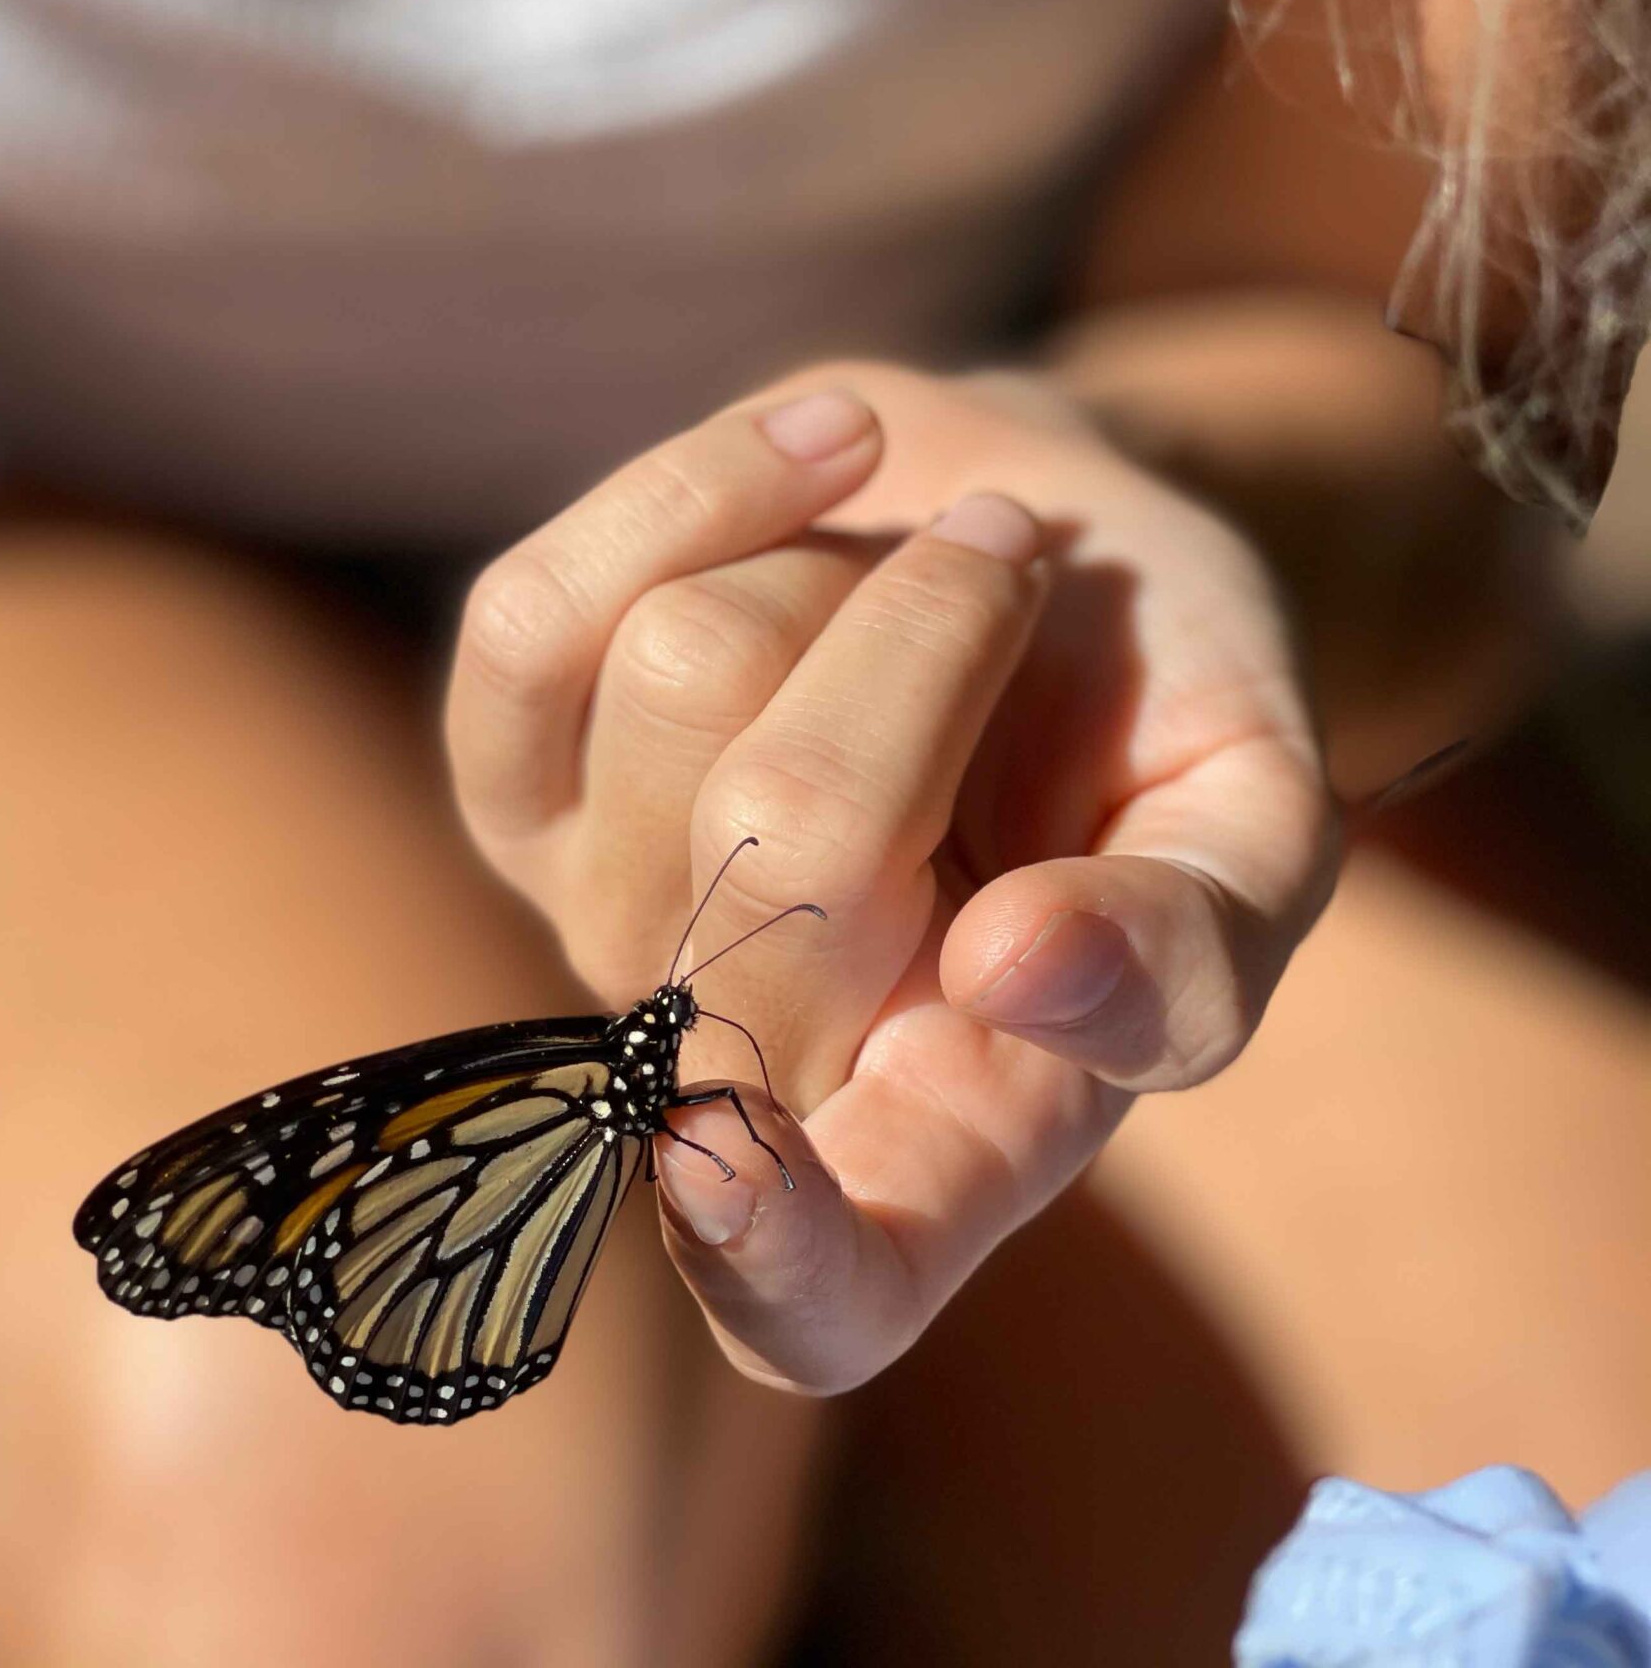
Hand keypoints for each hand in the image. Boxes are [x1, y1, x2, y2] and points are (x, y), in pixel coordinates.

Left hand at [445, 361, 1332, 1394]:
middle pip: (781, 849)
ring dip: (847, 571)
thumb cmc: (1163, 704)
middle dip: (939, 645)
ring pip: (686, 678)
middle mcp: (749, 1066)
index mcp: (956, 1137)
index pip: (825, 1299)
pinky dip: (716, 484)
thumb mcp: (1256, 817)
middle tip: (1018, 578)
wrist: (1043, 530)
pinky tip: (827, 467)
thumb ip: (1194, 940)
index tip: (728, 1159)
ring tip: (916, 580)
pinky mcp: (509, 766)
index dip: (771, 1257)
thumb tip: (1013, 979)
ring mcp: (604, 917)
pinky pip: (545, 611)